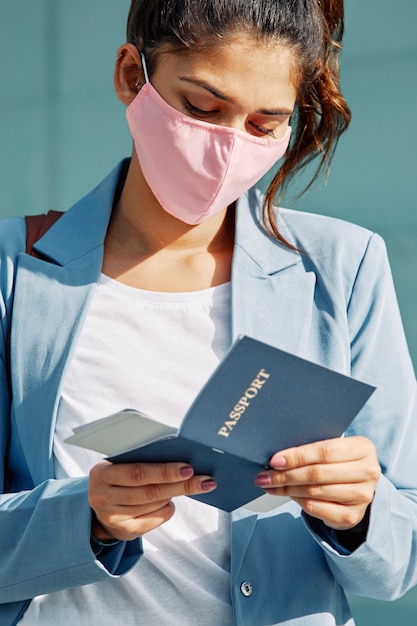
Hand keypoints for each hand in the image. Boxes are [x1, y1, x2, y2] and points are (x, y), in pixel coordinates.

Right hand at [89, 461, 216, 540]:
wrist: (102, 506)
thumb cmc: (119, 478)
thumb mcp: (121, 465)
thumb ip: (141, 460)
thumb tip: (180, 459)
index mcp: (102, 473)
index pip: (137, 472)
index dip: (165, 471)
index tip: (188, 468)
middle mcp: (102, 497)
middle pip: (150, 491)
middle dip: (181, 485)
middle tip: (205, 480)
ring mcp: (112, 517)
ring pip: (154, 505)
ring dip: (173, 495)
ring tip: (189, 485)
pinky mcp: (123, 531)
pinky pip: (154, 519)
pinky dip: (166, 509)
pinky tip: (170, 502)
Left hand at [255, 436, 380, 529]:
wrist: (358, 487)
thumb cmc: (338, 461)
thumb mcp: (334, 448)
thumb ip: (312, 448)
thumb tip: (277, 456)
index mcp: (363, 448)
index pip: (325, 451)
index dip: (297, 456)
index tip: (274, 460)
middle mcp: (368, 472)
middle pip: (318, 473)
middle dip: (286, 475)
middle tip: (264, 476)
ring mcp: (363, 496)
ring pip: (314, 492)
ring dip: (287, 489)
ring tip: (269, 485)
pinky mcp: (353, 516)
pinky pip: (316, 508)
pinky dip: (297, 501)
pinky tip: (287, 495)